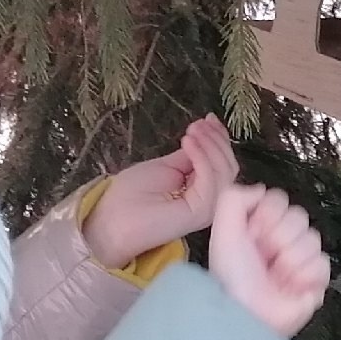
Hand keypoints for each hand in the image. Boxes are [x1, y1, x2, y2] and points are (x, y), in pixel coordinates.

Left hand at [83, 115, 239, 268]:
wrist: (111, 220)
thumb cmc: (131, 196)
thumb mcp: (165, 167)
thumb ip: (189, 158)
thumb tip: (204, 139)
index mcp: (201, 193)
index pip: (222, 165)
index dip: (219, 140)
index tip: (209, 119)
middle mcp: (209, 202)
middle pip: (229, 168)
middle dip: (217, 140)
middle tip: (200, 124)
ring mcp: (206, 208)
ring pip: (225, 173)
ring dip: (211, 146)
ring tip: (191, 132)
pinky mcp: (200, 211)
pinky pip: (211, 180)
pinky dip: (202, 157)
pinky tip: (188, 142)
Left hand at [208, 184, 329, 336]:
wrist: (246, 312)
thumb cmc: (233, 275)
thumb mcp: (223, 230)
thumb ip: (235, 198)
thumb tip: (262, 190)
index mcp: (261, 227)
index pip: (280, 200)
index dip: (266, 216)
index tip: (251, 235)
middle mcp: (282, 240)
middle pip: (299, 216)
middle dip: (278, 237)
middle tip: (264, 257)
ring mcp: (301, 260)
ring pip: (312, 239)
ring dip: (289, 259)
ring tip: (275, 276)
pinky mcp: (316, 281)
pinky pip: (322, 263)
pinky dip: (304, 275)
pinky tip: (290, 286)